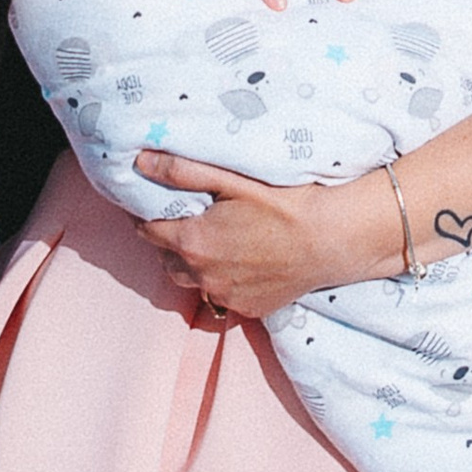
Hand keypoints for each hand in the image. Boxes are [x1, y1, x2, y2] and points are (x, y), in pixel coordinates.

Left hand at [131, 153, 376, 316]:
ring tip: (210, 240)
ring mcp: (226, 296)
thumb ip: (182, 172)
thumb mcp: (231, 180)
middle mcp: (203, 276)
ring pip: (192, 281)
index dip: (146, 215)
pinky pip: (221, 295)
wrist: (330, 239)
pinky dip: (221, 280)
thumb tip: (141, 163)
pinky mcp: (247, 309)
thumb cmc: (283, 203)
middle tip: (185, 219)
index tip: (151, 204)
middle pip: (167, 259)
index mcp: (193, 243)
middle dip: (169, 240)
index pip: (149, 230)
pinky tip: (239, 260)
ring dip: (192, 264)